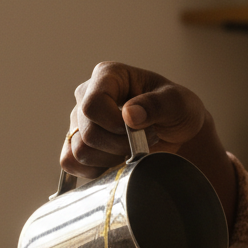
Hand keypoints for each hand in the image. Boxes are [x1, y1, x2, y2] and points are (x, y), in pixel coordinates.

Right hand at [61, 62, 236, 221]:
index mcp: (108, 76)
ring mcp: (79, 121)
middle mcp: (87, 95)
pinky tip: (115, 164)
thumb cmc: (177, 111)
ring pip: (79, 151)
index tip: (140, 130)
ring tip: (132, 152)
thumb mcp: (178, 103)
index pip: (93, 105)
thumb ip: (157, 104)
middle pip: (88, 133)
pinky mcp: (77, 143)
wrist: (177, 132)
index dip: (114, 126)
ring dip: (110, 160)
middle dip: (119, 146)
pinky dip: (93, 171)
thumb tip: (130, 114)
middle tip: (144, 142)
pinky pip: (70, 163)